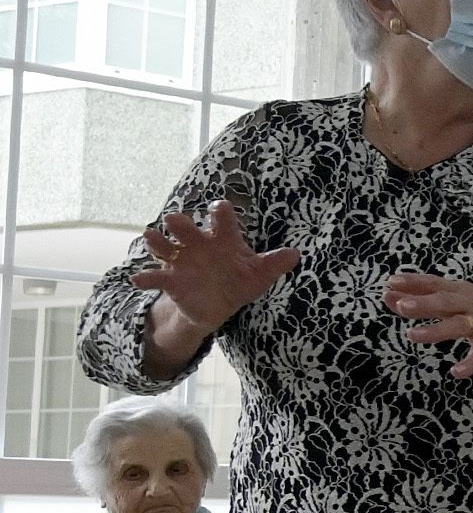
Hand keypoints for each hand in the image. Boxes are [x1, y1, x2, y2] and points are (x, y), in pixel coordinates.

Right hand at [132, 199, 296, 331]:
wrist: (218, 305)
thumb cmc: (239, 281)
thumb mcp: (259, 274)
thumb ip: (274, 263)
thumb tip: (295, 254)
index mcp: (222, 240)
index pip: (222, 221)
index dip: (221, 213)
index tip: (219, 207)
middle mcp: (198, 245)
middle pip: (187, 230)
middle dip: (181, 225)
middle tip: (174, 220)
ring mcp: (182, 261)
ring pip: (166, 247)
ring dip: (157, 242)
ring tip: (151, 237)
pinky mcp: (170, 280)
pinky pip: (155, 278)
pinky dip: (145, 278)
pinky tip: (137, 279)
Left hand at [384, 272, 472, 380]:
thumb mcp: (460, 298)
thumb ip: (424, 297)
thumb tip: (388, 294)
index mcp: (463, 292)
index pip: (435, 283)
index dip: (414, 282)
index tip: (391, 282)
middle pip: (446, 302)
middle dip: (424, 303)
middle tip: (401, 306)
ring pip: (459, 326)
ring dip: (436, 330)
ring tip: (413, 335)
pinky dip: (469, 364)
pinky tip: (456, 372)